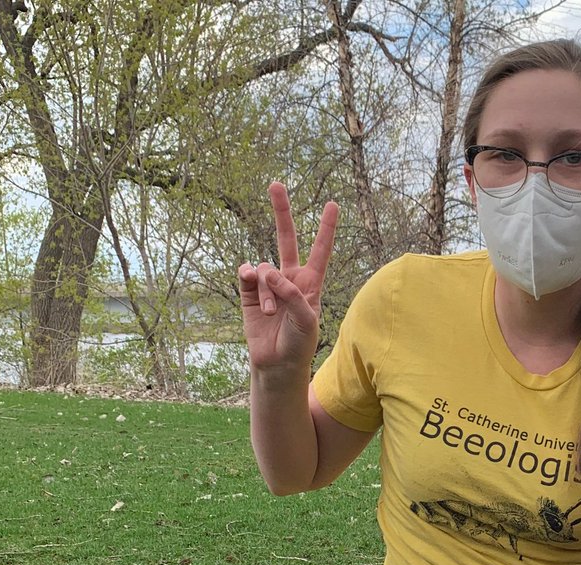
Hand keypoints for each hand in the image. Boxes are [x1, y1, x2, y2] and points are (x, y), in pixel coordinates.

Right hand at [238, 181, 338, 374]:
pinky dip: (249, 278)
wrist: (277, 364)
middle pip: (286, 239)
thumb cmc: (299, 344)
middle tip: (276, 184)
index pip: (321, 251)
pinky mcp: (249, 292)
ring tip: (272, 313)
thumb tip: (269, 272)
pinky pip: (247, 273)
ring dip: (267, 291)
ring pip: (265, 269)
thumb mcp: (307, 320)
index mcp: (311, 284)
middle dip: (282, 212)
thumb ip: (293, 294)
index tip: (333, 204)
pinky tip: (251, 284)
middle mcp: (290, 279)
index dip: (326, 229)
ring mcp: (269, 284)